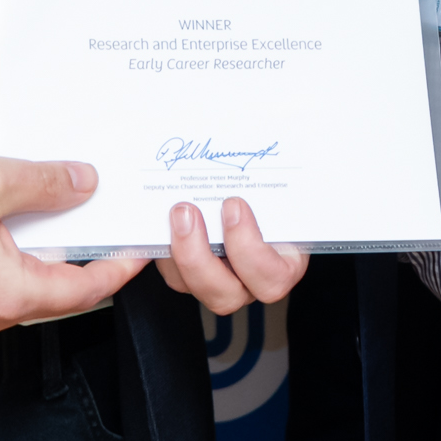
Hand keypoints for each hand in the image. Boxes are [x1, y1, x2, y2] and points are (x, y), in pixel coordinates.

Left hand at [154, 195, 308, 314]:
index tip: (233, 205)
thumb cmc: (279, 194)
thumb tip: (271, 144)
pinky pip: (169, 270)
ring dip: (176, 251)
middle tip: (188, 211)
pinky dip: (158, 247)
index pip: (271, 278)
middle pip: (224, 295)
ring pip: (190, 286)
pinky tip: (157, 220)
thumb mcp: (283, 188)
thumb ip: (273, 182)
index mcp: (282, 266)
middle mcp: (248, 281)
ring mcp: (216, 279)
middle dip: (199, 256)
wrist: (261, 194)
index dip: (249, 249)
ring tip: (175, 211)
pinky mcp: (187, 270)